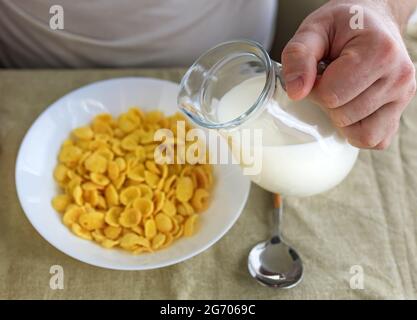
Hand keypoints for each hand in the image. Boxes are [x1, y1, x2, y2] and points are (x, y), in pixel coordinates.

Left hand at [281, 0, 416, 148]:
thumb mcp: (313, 29)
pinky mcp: (399, 113)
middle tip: (330, 80)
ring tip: (342, 93)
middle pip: (343, 116)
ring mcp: (403, 98)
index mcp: (379, 52)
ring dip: (340, 119)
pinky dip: (357, 131)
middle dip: (326, 103)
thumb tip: (296, 93)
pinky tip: (351, 109)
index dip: (314, 88)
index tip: (319, 72)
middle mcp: (398, 77)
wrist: (372, 22)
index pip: (331, 96)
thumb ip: (298, 56)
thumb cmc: (343, 26)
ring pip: (360, 134)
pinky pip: (375, 140)